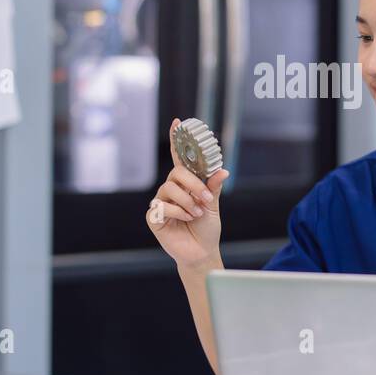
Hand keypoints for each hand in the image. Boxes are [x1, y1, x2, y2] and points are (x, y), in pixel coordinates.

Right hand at [145, 117, 228, 268]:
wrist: (201, 252)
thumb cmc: (206, 228)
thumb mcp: (213, 205)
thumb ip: (213, 187)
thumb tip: (222, 170)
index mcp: (186, 184)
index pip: (179, 158)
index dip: (176, 140)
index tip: (178, 122)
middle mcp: (171, 190)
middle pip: (176, 173)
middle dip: (193, 184)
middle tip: (205, 199)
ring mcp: (161, 202)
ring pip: (169, 189)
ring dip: (187, 201)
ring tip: (196, 213)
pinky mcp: (153, 216)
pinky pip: (162, 206)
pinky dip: (178, 213)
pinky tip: (186, 219)